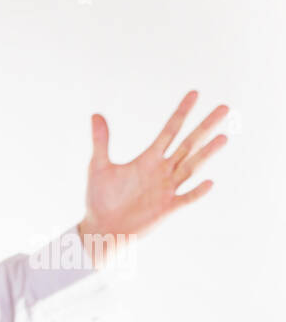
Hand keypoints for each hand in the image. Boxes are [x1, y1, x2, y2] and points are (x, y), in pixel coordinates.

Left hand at [79, 91, 227, 242]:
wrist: (101, 228)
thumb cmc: (100, 199)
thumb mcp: (98, 167)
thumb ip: (101, 141)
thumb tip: (96, 114)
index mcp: (149, 158)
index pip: (170, 130)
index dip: (181, 112)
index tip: (194, 93)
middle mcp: (163, 170)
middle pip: (188, 144)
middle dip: (205, 126)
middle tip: (224, 108)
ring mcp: (167, 189)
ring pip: (191, 167)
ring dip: (206, 154)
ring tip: (223, 138)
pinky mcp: (167, 208)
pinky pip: (186, 198)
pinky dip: (197, 191)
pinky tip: (209, 182)